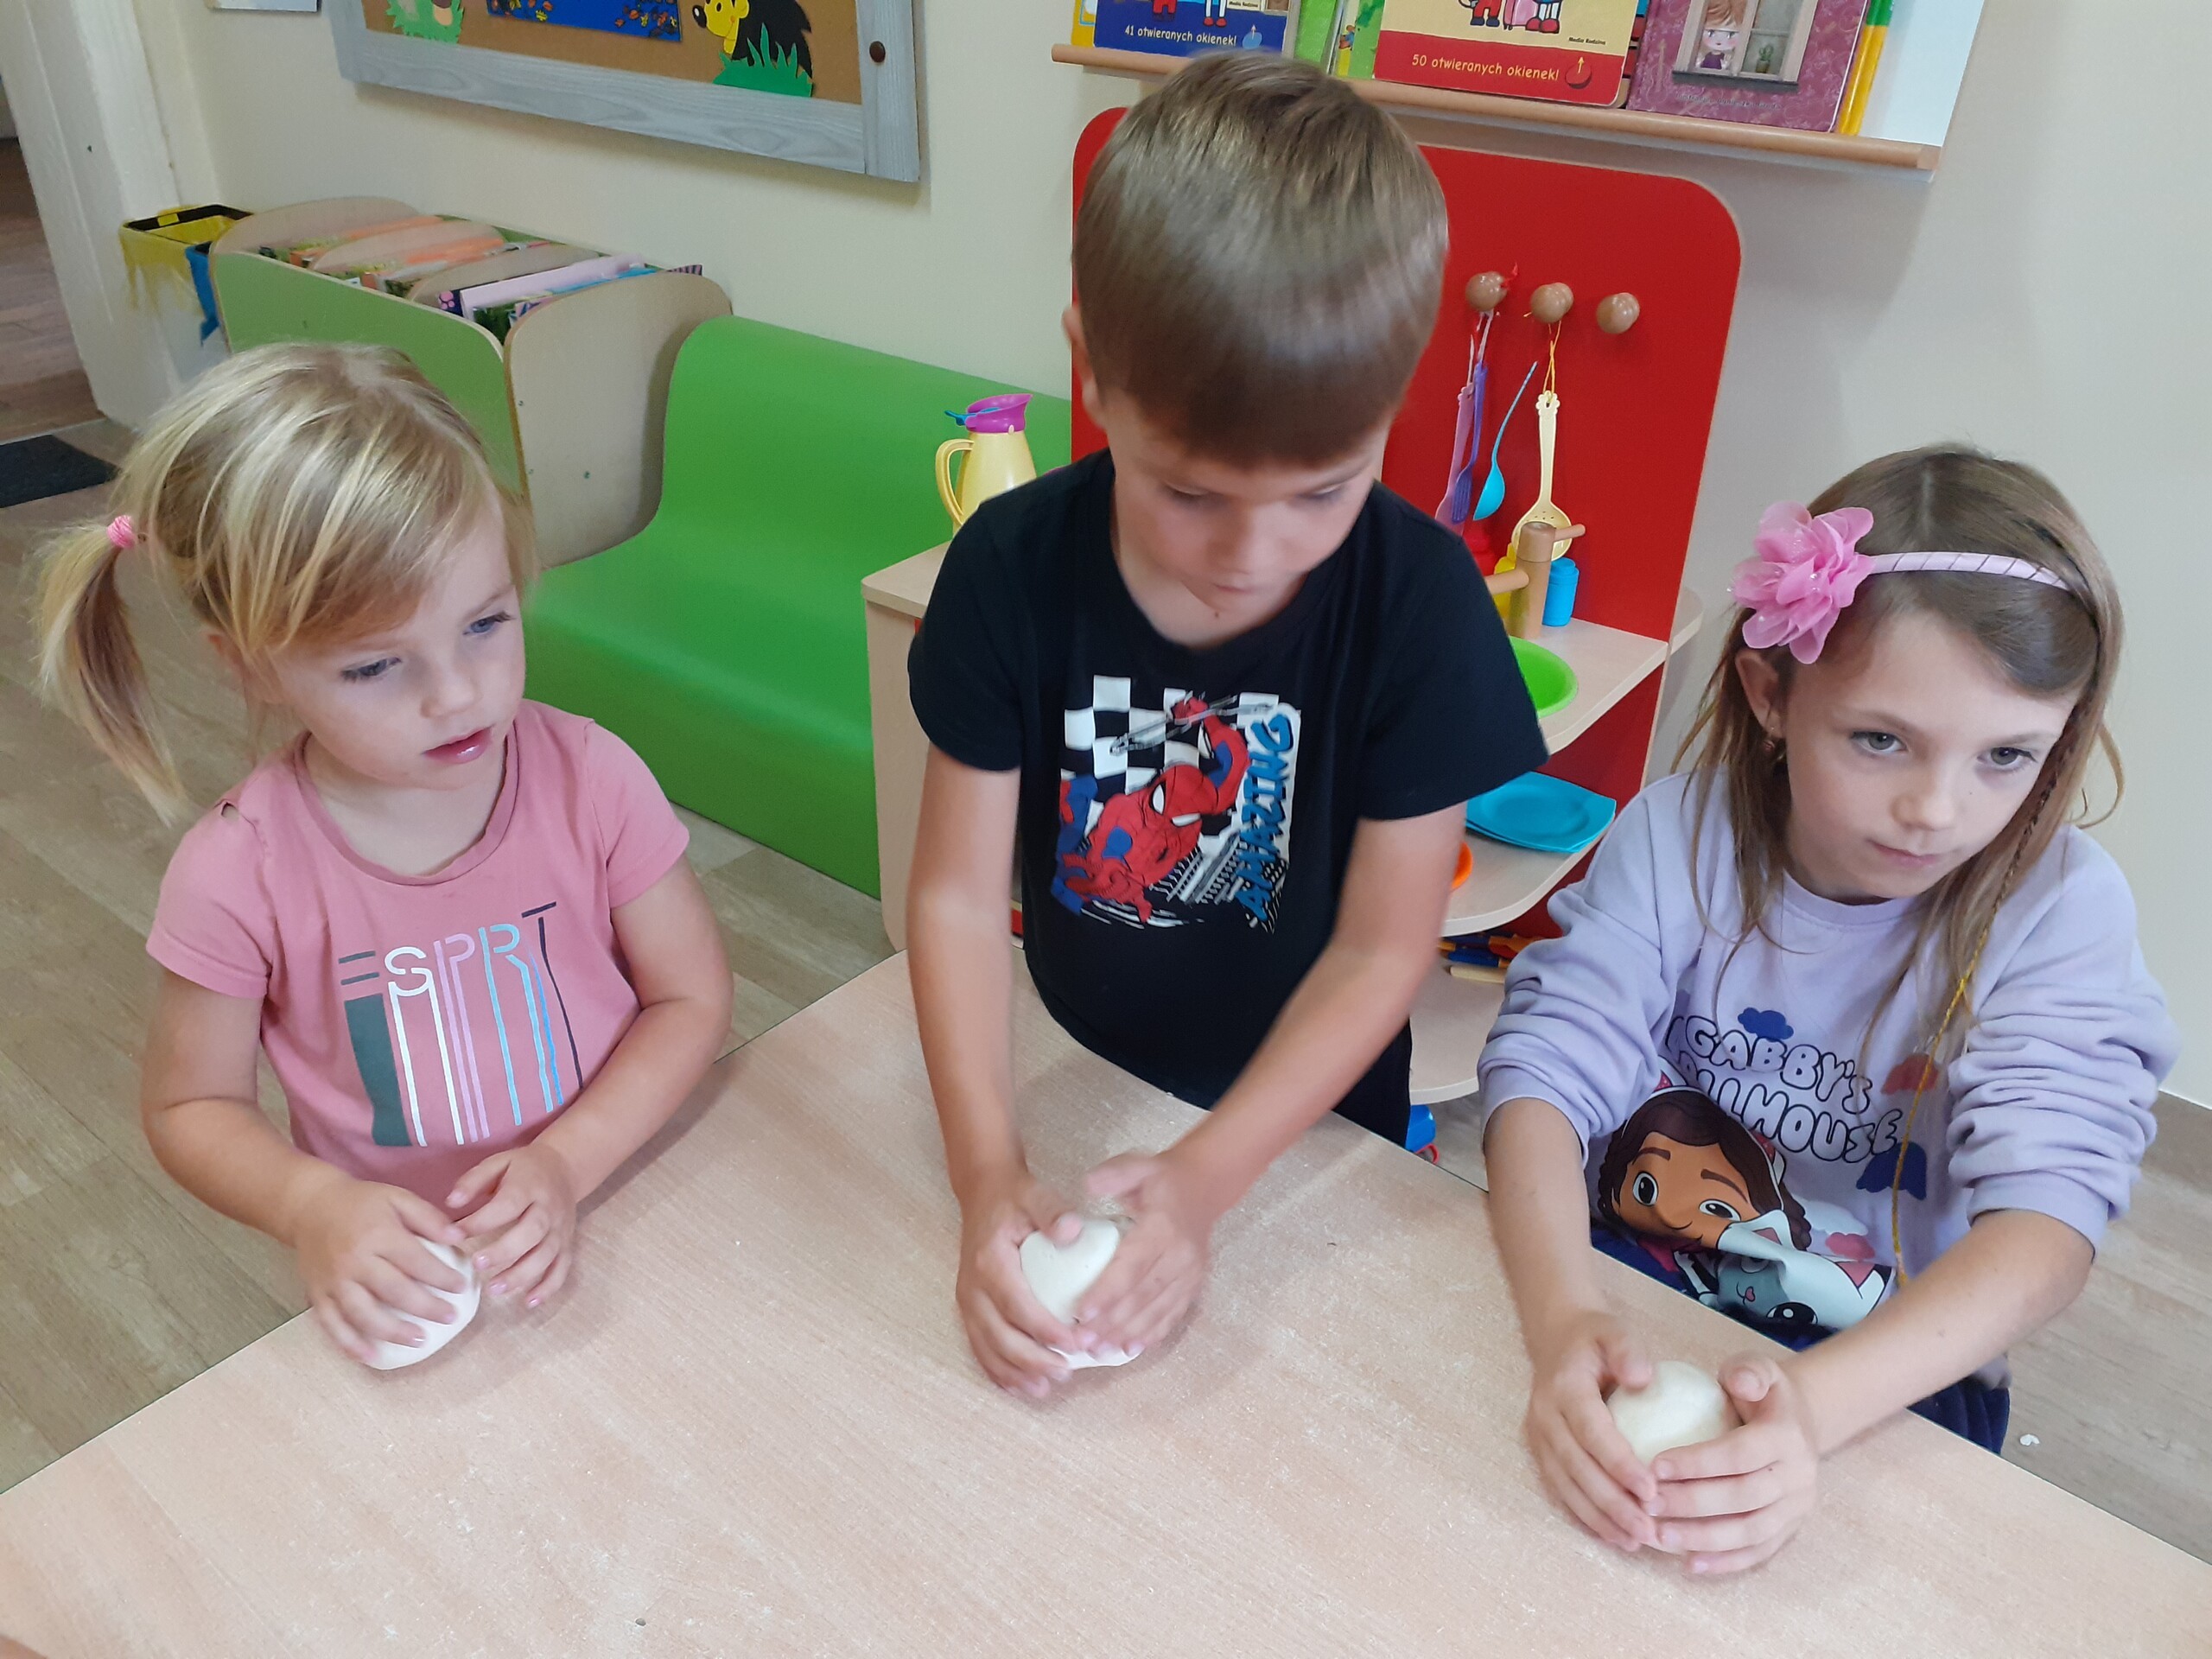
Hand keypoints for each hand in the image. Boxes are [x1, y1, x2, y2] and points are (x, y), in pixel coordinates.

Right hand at [291, 1173, 469, 1365]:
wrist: (309, 1206)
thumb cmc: (361, 1202)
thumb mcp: (397, 1197)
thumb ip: (428, 1218)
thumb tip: (459, 1238)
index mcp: (378, 1234)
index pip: (416, 1261)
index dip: (441, 1276)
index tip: (462, 1288)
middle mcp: (354, 1261)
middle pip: (393, 1291)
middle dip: (425, 1307)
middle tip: (449, 1318)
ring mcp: (333, 1281)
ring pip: (363, 1313)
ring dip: (391, 1332)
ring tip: (418, 1341)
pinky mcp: (317, 1294)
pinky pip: (332, 1324)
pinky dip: (349, 1343)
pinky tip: (369, 1357)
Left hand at [450, 1142, 578, 1308]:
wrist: (564, 1168)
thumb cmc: (523, 1168)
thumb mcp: (498, 1162)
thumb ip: (474, 1180)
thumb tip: (451, 1203)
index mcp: (530, 1185)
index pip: (509, 1204)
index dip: (482, 1220)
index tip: (455, 1234)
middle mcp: (549, 1208)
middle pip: (532, 1232)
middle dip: (505, 1251)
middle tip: (477, 1265)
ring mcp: (560, 1229)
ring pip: (547, 1255)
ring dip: (523, 1274)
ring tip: (494, 1289)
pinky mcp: (567, 1244)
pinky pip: (562, 1268)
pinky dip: (549, 1287)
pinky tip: (529, 1302)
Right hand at [955, 1168, 1083, 1398]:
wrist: (982, 1193)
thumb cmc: (1013, 1198)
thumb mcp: (1035, 1196)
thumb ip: (1053, 1212)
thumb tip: (1073, 1231)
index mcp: (990, 1264)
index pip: (1018, 1307)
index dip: (1047, 1331)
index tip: (1077, 1344)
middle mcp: (972, 1288)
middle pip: (1000, 1337)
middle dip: (1032, 1361)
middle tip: (1066, 1374)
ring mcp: (967, 1301)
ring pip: (987, 1348)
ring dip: (1014, 1373)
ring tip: (1044, 1389)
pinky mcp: (968, 1309)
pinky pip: (979, 1347)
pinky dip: (997, 1371)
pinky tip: (1018, 1387)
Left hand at [1072, 1148, 1221, 1357]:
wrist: (1204, 1187)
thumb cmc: (1162, 1179)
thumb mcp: (1137, 1166)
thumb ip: (1113, 1175)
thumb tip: (1089, 1186)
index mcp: (1163, 1227)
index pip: (1132, 1265)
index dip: (1107, 1291)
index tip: (1082, 1312)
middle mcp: (1181, 1255)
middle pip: (1143, 1295)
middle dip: (1111, 1322)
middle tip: (1082, 1340)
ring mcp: (1190, 1273)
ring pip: (1157, 1310)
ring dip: (1128, 1333)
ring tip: (1100, 1350)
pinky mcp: (1194, 1284)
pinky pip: (1173, 1313)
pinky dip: (1153, 1334)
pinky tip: (1131, 1348)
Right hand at [1523, 1308, 1659, 1551]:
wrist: (1556, 1338)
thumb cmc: (1594, 1338)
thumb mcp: (1614, 1330)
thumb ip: (1628, 1350)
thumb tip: (1644, 1379)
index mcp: (1564, 1388)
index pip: (1591, 1432)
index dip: (1619, 1464)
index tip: (1651, 1492)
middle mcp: (1545, 1416)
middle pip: (1577, 1468)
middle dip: (1612, 1504)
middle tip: (1648, 1530)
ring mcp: (1538, 1436)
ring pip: (1566, 1486)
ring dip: (1598, 1518)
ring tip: (1633, 1541)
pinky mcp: (1540, 1451)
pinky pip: (1559, 1489)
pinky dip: (1584, 1515)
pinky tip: (1612, 1534)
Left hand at [1647, 1353, 1819, 1572]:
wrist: (1801, 1423)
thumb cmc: (1764, 1394)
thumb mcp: (1760, 1369)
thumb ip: (1748, 1371)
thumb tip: (1736, 1382)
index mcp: (1787, 1437)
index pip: (1739, 1454)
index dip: (1697, 1462)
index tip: (1654, 1467)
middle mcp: (1798, 1477)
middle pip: (1742, 1498)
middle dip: (1692, 1504)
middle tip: (1648, 1505)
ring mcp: (1797, 1508)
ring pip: (1750, 1532)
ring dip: (1703, 1538)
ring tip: (1659, 1536)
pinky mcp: (1790, 1529)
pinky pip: (1758, 1552)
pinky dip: (1725, 1562)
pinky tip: (1690, 1565)